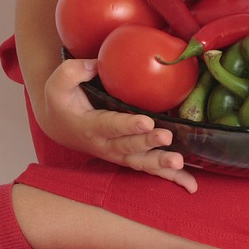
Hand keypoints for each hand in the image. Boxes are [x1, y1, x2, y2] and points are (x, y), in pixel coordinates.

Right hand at [40, 57, 198, 191]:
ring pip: (140, 163)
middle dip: (148, 143)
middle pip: (129, 147)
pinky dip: (170, 178)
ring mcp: (117, 154)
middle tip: (167, 137)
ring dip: (161, 165)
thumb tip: (99, 63)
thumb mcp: (58, 82)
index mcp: (90, 126)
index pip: (111, 126)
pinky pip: (148, 169)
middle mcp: (105, 145)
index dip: (128, 125)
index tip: (146, 122)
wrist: (58, 126)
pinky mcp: (127, 157)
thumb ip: (75, 70)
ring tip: (180, 163)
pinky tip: (190, 184)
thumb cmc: (61, 101)